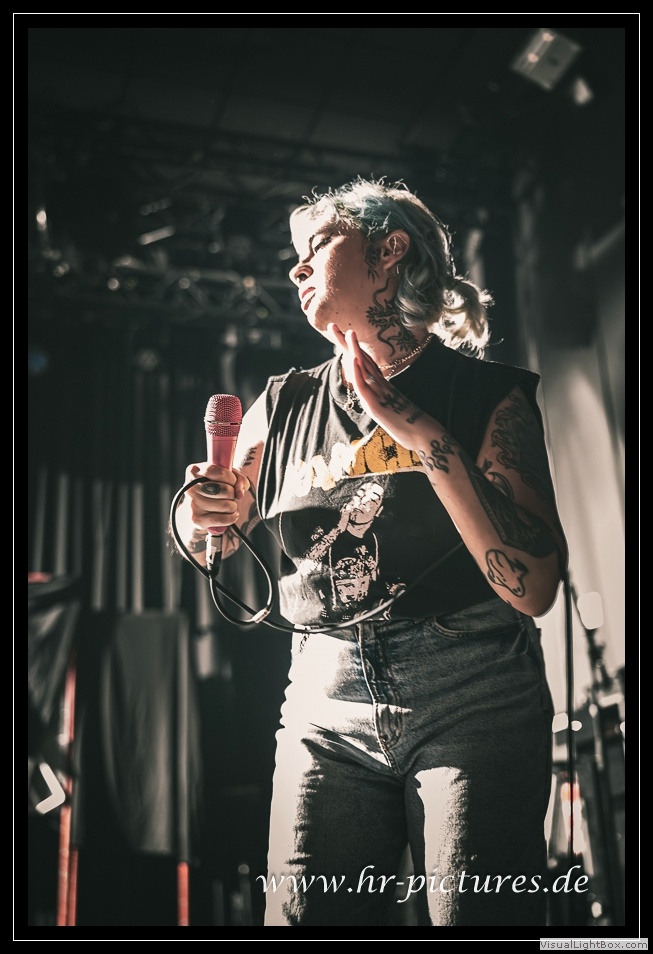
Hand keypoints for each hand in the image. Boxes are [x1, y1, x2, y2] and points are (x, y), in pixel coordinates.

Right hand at [178, 462, 250, 537]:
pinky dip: (232, 517)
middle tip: (228, 495)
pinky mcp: (196, 519)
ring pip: (227, 505)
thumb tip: (240, 493)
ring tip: (226, 505)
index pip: (220, 472)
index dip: (231, 478)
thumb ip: (238, 479)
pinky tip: (230, 515)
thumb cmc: (213, 490)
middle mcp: (191, 488)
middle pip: (226, 490)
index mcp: (194, 472)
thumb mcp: (225, 477)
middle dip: (233, 493)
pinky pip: (224, 519)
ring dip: (233, 506)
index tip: (232, 482)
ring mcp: (193, 504)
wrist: (193, 512)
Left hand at [330, 324, 429, 449]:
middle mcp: (382, 387)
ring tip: (345, 332)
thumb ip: (387, 405)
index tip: (345, 334)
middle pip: (362, 360)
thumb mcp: (395, 413)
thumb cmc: (414, 428)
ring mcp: (381, 395)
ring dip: (353, 350)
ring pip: (364, 369)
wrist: (428, 438)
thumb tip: (382, 403)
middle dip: (347, 343)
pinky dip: (358, 373)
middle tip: (332, 325)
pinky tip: (353, 359)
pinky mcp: (379, 407)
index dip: (355, 348)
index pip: (366, 364)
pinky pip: (366, 388)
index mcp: (384, 388)